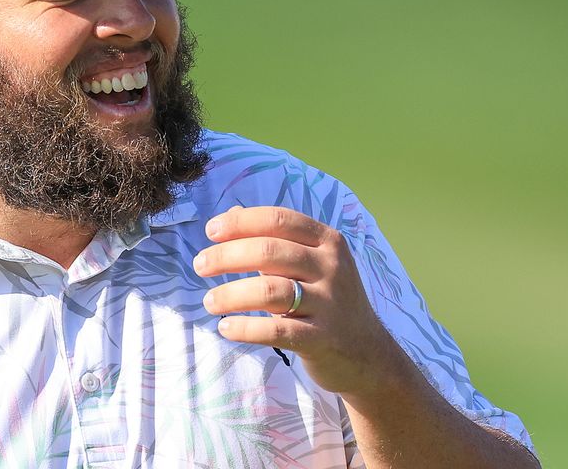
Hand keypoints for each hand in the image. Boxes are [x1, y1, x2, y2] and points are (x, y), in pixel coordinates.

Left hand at [194, 205, 405, 397]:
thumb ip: (273, 239)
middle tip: (199, 266)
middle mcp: (332, 267)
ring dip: (231, 294)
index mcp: (328, 241)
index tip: (210, 231)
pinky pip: (275, 330)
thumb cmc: (328, 300)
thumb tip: (231, 213)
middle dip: (227, 256)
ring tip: (209, 301)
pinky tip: (225, 328)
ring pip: (269, 290)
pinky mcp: (323, 339)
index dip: (241, 222)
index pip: (279, 220)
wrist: (368, 354)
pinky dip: (245, 328)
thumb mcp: (311, 263)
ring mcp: (330, 304)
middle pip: (269, 251)